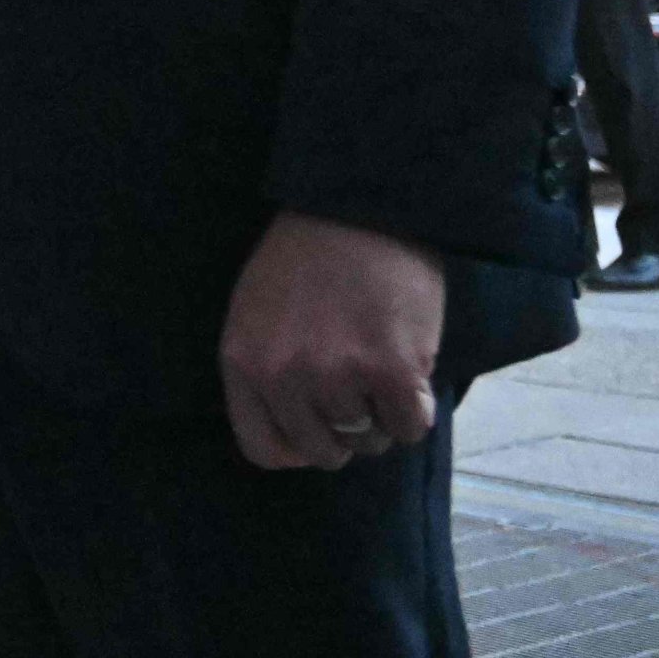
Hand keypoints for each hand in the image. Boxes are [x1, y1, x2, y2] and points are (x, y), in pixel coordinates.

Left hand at [219, 211, 443, 470]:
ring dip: (381, 413)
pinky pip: (409, 428)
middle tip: (359, 387)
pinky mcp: (391, 370)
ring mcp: (336, 376)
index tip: (318, 429)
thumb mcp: (256, 313)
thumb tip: (295, 431)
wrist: (358, 207)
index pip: (262, 448)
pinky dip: (416, 409)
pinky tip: (411, 372)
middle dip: (345, 429)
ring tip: (382, 364)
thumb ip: (265, 371)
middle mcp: (283, 375)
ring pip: (368, 440)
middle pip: (322, 451)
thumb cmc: (306, 258)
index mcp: (242, 361)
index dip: (297, 447)